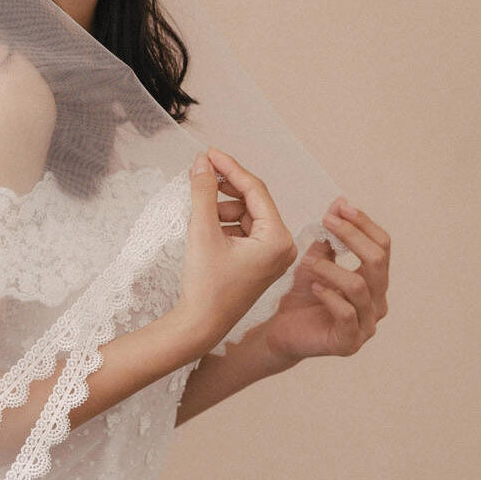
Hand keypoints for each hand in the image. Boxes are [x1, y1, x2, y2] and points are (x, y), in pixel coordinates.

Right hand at [171, 147, 297, 355]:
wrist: (199, 326)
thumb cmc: (205, 286)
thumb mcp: (202, 232)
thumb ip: (203, 193)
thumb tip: (202, 162)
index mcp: (277, 239)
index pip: (255, 190)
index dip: (230, 168)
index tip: (208, 153)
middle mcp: (282, 247)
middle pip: (253, 201)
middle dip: (225, 187)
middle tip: (200, 172)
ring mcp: (272, 256)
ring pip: (246, 215)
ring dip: (222, 206)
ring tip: (198, 205)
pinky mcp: (259, 263)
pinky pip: (243, 231)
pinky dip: (224, 223)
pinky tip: (204, 223)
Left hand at [259, 197, 390, 364]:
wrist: (281, 333)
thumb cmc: (302, 299)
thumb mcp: (316, 262)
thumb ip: (331, 239)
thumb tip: (340, 203)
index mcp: (375, 283)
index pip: (382, 247)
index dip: (364, 224)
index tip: (340, 208)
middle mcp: (377, 303)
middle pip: (377, 261)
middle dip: (352, 236)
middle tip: (327, 222)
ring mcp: (366, 326)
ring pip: (360, 287)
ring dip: (332, 268)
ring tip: (309, 262)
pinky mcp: (349, 343)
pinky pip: (347, 314)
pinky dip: (330, 296)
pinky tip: (315, 287)